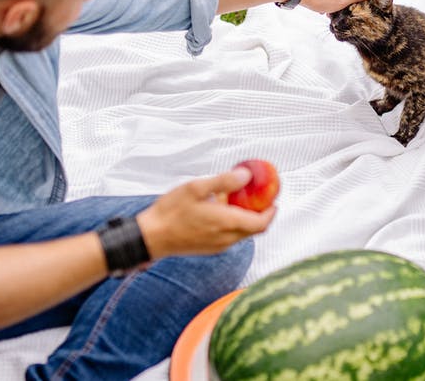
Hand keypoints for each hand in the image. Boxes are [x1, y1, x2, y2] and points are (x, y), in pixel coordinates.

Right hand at [136, 168, 274, 257]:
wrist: (151, 237)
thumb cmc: (171, 211)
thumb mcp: (196, 187)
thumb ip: (224, 182)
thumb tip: (246, 175)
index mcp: (226, 223)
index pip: (261, 223)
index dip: (271, 212)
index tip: (274, 199)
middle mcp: (226, 238)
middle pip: (254, 229)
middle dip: (261, 214)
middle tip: (259, 197)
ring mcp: (218, 246)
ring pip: (243, 233)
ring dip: (246, 218)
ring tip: (237, 200)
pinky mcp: (210, 248)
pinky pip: (230, 236)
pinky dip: (234, 224)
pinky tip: (221, 210)